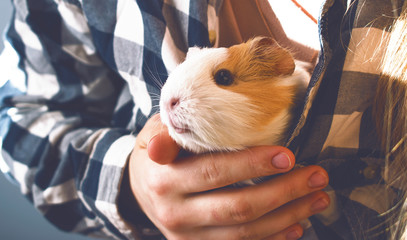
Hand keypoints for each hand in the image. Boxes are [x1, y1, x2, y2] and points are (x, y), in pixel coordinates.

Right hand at [128, 114, 329, 239]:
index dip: (253, 165)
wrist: (139, 190)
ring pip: (246, 233)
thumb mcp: (154, 135)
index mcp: (165, 181)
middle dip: (283, 192)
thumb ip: (169, 134)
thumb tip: (175, 127)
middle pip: (238, 207)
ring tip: (319, 198)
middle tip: (317, 176)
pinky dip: (274, 238)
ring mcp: (189, 238)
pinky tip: (298, 224)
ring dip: (288, 216)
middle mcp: (176, 214)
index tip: (288, 156)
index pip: (215, 172)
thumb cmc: (156, 155)